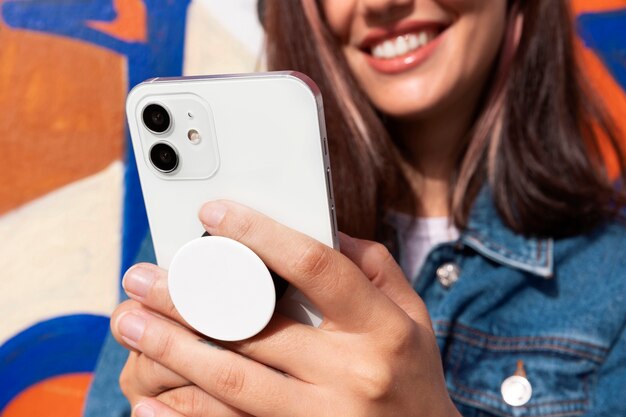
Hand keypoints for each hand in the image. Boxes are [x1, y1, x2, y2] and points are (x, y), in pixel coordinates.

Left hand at [111, 201, 460, 416]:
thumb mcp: (412, 316)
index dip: (261, 235)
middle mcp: (351, 374)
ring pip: (234, 382)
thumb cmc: (413, 375)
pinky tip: (147, 399)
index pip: (317, 267)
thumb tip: (325, 228)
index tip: (214, 215)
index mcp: (382, 329)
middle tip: (139, 278)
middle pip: (257, 330)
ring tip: (129, 322)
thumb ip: (374, 268)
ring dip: (173, 350)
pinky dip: (184, 415)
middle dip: (189, 301)